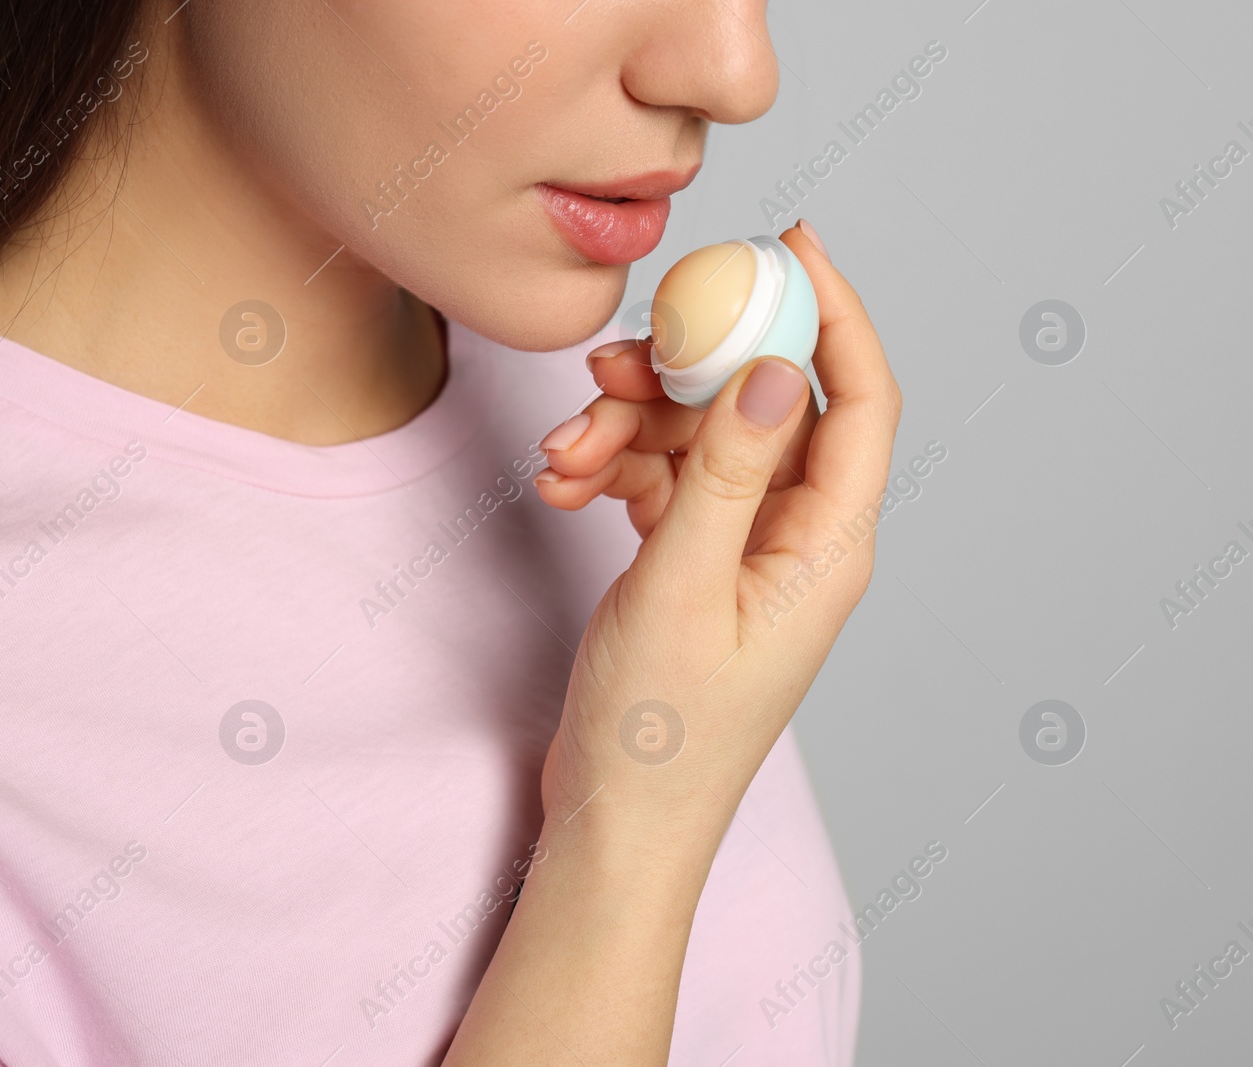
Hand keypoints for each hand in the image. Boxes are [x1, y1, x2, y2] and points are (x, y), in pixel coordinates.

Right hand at [533, 224, 901, 837]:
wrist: (615, 818)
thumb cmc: (659, 731)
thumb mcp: (684, 587)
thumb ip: (729, 473)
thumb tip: (775, 369)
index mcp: (827, 545)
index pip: (858, 398)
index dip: (834, 311)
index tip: (787, 244)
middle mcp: (797, 537)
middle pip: (760, 407)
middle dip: (683, 374)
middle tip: (615, 364)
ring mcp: (744, 548)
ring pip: (698, 440)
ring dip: (628, 430)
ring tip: (561, 454)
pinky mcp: (695, 561)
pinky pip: (664, 482)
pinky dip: (614, 471)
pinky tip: (564, 486)